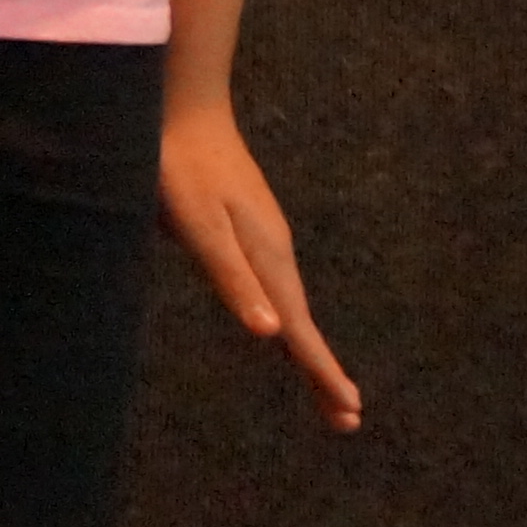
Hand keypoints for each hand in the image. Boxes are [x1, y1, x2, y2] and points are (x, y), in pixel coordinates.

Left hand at [162, 102, 360, 427]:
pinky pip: (274, 285)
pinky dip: (286, 316)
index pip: (298, 330)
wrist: (180, 108)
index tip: (348, 412)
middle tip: (346, 418)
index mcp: (266, 257)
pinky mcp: (247, 227)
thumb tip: (269, 335)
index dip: (320, 372)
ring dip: (305, 348)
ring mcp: (263, 237)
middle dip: (321, 372)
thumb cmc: (178, 167)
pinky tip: (281, 325)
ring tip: (321, 384)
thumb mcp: (198, 227)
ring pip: (289, 304)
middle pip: (301, 323)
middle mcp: (273, 250)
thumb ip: (230, 278)